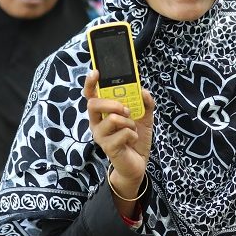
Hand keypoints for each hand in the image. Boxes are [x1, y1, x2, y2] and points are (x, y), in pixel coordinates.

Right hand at [83, 70, 154, 210]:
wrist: (138, 163)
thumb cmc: (136, 137)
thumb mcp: (145, 116)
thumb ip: (145, 102)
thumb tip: (143, 91)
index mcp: (102, 112)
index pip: (90, 95)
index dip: (90, 83)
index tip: (96, 73)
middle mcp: (97, 122)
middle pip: (93, 104)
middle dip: (112, 103)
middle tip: (126, 109)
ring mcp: (100, 135)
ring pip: (112, 119)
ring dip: (129, 122)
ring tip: (132, 129)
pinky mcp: (108, 147)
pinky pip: (123, 133)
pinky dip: (133, 135)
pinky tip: (132, 141)